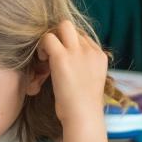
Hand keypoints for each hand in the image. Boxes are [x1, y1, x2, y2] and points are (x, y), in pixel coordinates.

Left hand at [37, 20, 108, 141]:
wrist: (83, 116)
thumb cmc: (83, 106)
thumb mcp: (90, 82)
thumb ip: (84, 68)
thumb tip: (72, 66)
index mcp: (100, 56)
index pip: (83, 38)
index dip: (70, 45)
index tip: (62, 59)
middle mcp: (91, 51)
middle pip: (73, 27)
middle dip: (60, 35)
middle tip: (52, 51)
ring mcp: (77, 52)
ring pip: (63, 26)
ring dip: (51, 37)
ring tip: (46, 56)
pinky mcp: (62, 57)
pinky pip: (48, 38)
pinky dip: (42, 46)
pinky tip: (42, 60)